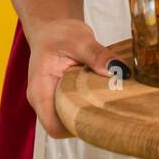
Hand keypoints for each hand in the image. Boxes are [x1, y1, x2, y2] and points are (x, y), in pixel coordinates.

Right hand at [24, 18, 122, 139]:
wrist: (52, 30)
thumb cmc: (59, 33)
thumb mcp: (80, 39)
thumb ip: (98, 55)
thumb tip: (118, 71)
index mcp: (40, 89)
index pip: (53, 126)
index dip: (76, 127)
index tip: (100, 116)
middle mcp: (43, 100)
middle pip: (64, 126)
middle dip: (87, 122)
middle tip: (112, 109)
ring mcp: (51, 102)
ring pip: (70, 120)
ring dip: (89, 114)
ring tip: (109, 101)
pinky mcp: (62, 99)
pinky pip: (75, 111)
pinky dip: (89, 106)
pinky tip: (103, 96)